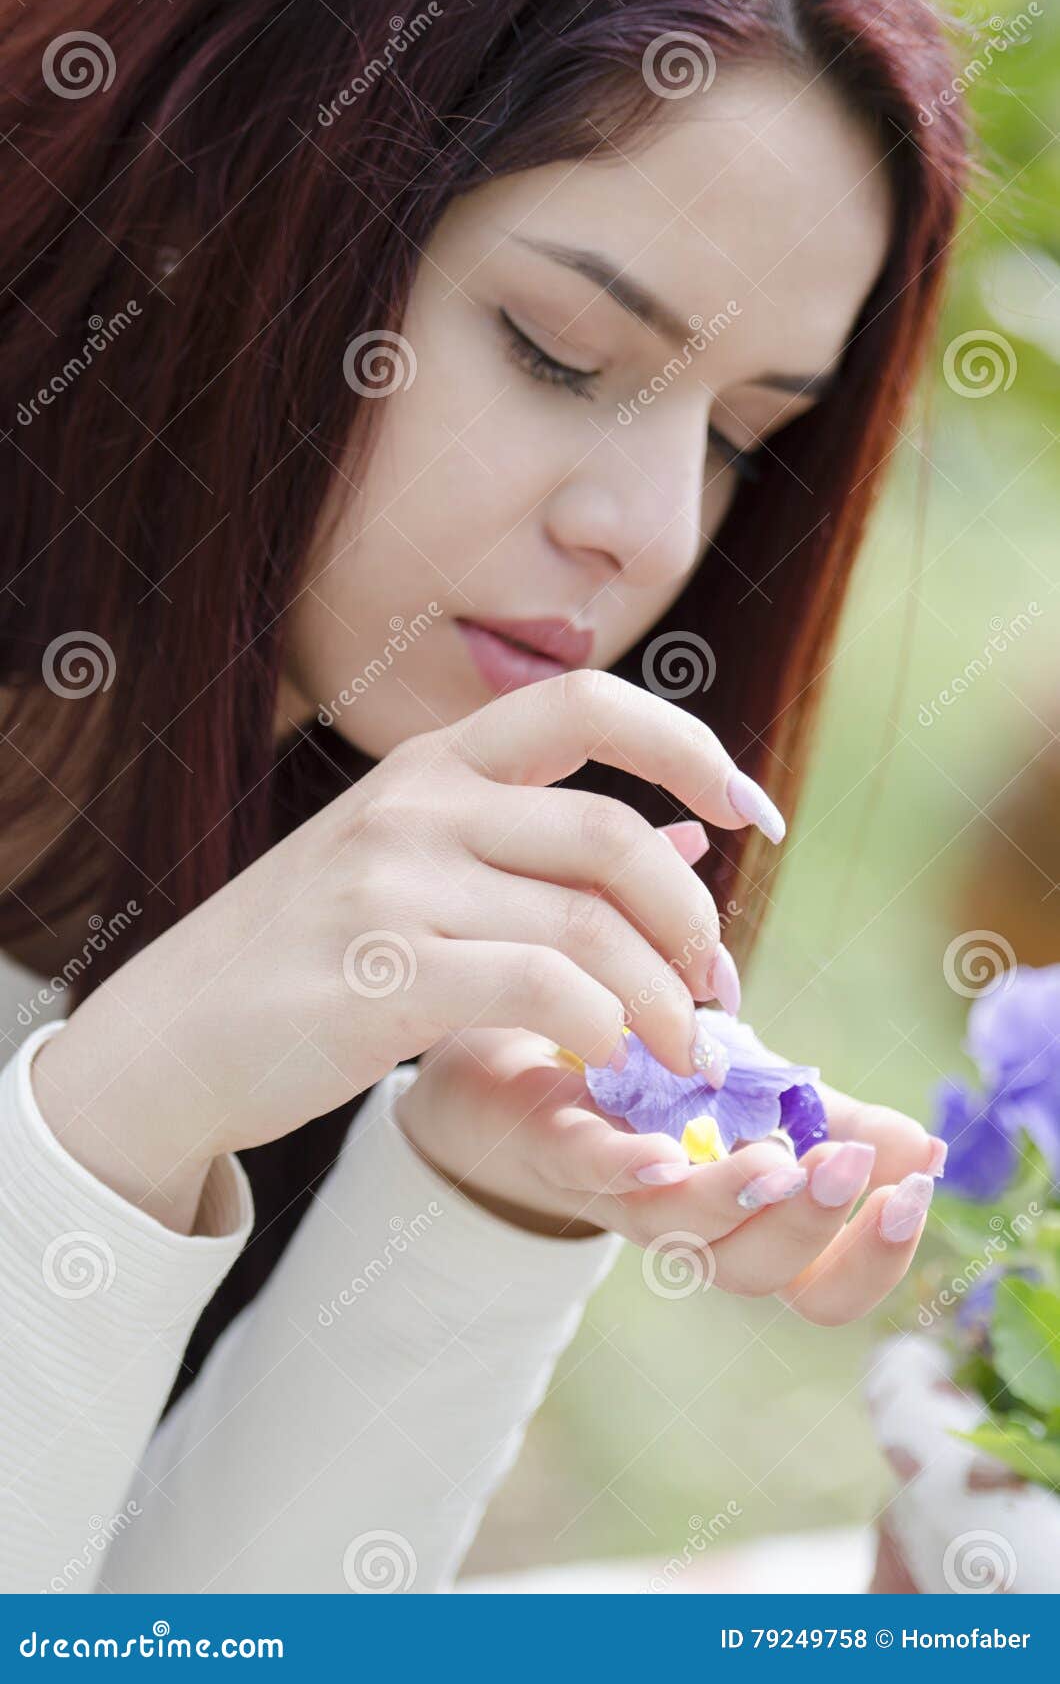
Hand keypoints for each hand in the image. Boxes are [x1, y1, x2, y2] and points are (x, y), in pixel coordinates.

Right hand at [32, 670, 771, 1211]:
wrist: (165, 1040)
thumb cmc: (305, 957)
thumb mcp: (414, 869)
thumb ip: (543, 847)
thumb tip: (689, 835)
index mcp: (430, 767)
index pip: (588, 703)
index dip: (691, 747)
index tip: (754, 814)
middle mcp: (416, 806)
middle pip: (612, 838)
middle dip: (691, 923)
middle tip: (714, 989)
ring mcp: (392, 884)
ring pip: (588, 924)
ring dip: (661, 999)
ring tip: (677, 1050)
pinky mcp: (380, 975)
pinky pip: (539, 986)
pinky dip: (598, 1023)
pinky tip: (602, 1056)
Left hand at [394, 1022, 943, 1324]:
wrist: (521, 1058)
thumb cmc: (654, 1089)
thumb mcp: (762, 1100)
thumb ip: (837, 1126)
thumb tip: (924, 1150)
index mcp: (744, 1221)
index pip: (823, 1289)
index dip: (873, 1260)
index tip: (913, 1192)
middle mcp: (682, 1225)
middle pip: (756, 1272)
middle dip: (813, 1227)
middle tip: (856, 1169)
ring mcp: (615, 1191)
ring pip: (676, 1230)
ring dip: (734, 1202)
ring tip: (781, 1164)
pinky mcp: (554, 1138)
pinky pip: (588, 1168)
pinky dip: (624, 1166)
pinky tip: (663, 1153)